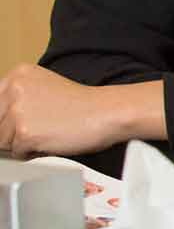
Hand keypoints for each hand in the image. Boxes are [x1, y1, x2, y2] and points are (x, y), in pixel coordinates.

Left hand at [0, 64, 156, 156]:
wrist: (107, 113)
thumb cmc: (83, 105)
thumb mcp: (44, 89)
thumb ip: (17, 99)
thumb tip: (0, 125)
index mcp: (18, 74)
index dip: (6, 119)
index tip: (19, 123)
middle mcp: (14, 89)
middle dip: (11, 132)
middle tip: (41, 127)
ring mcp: (18, 111)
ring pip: (1, 141)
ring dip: (21, 143)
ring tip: (48, 133)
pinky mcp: (25, 132)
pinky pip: (16, 153)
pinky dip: (31, 153)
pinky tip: (51, 141)